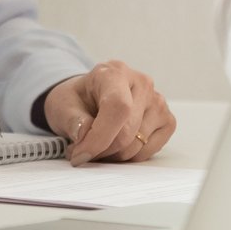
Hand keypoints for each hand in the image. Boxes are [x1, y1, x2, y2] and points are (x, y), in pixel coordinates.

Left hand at [43, 62, 175, 163]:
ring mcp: (158, 102)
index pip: (118, 107)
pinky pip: (148, 152)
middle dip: (101, 151)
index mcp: (115, 72)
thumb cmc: (77, 100)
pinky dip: (128, 157)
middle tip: (81, 152)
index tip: (81, 154)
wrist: (89, 99)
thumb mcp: (63, 105)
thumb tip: (84, 133)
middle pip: (127, 133)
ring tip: (95, 146)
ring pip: (137, 146)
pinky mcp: (167, 121)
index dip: (100, 137)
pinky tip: (114, 146)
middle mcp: (142, 84)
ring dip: (112, 156)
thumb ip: (72, 119)